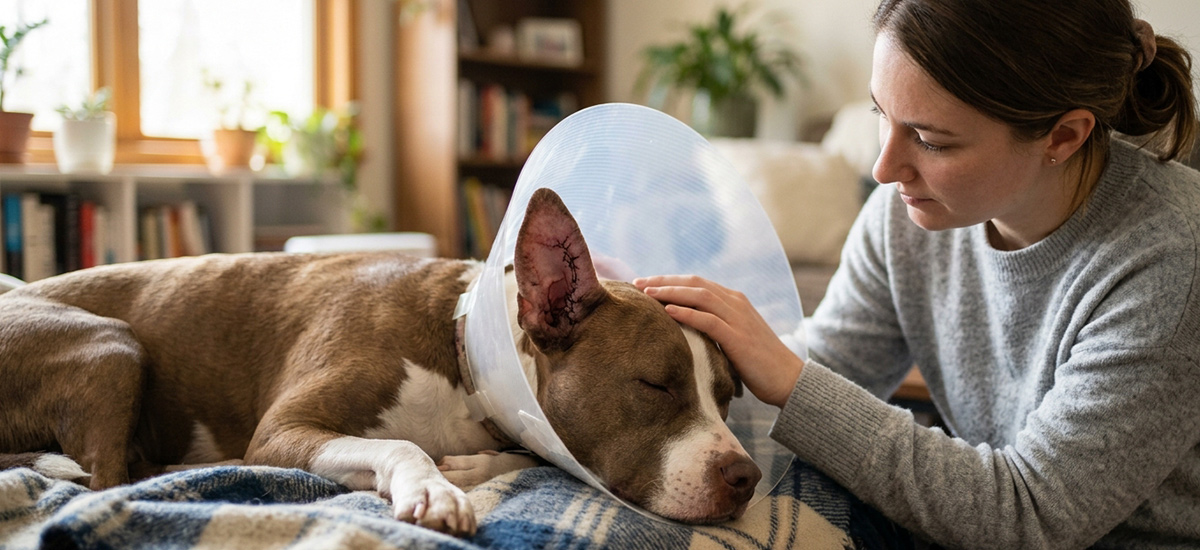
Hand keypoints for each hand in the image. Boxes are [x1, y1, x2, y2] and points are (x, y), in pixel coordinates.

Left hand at [634, 275, 803, 407]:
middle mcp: (736, 303)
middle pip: (694, 283)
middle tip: (637, 283)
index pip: (696, 282)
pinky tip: (667, 311)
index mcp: (734, 300)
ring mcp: (738, 318)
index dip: (670, 280)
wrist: (788, 379)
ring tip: (647, 293)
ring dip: (670, 292)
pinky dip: (687, 313)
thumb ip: (713, 328)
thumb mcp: (733, 338)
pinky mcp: (738, 337)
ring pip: (699, 295)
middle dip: (664, 281)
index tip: (646, 283)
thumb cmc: (758, 363)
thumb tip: (684, 330)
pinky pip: (708, 320)